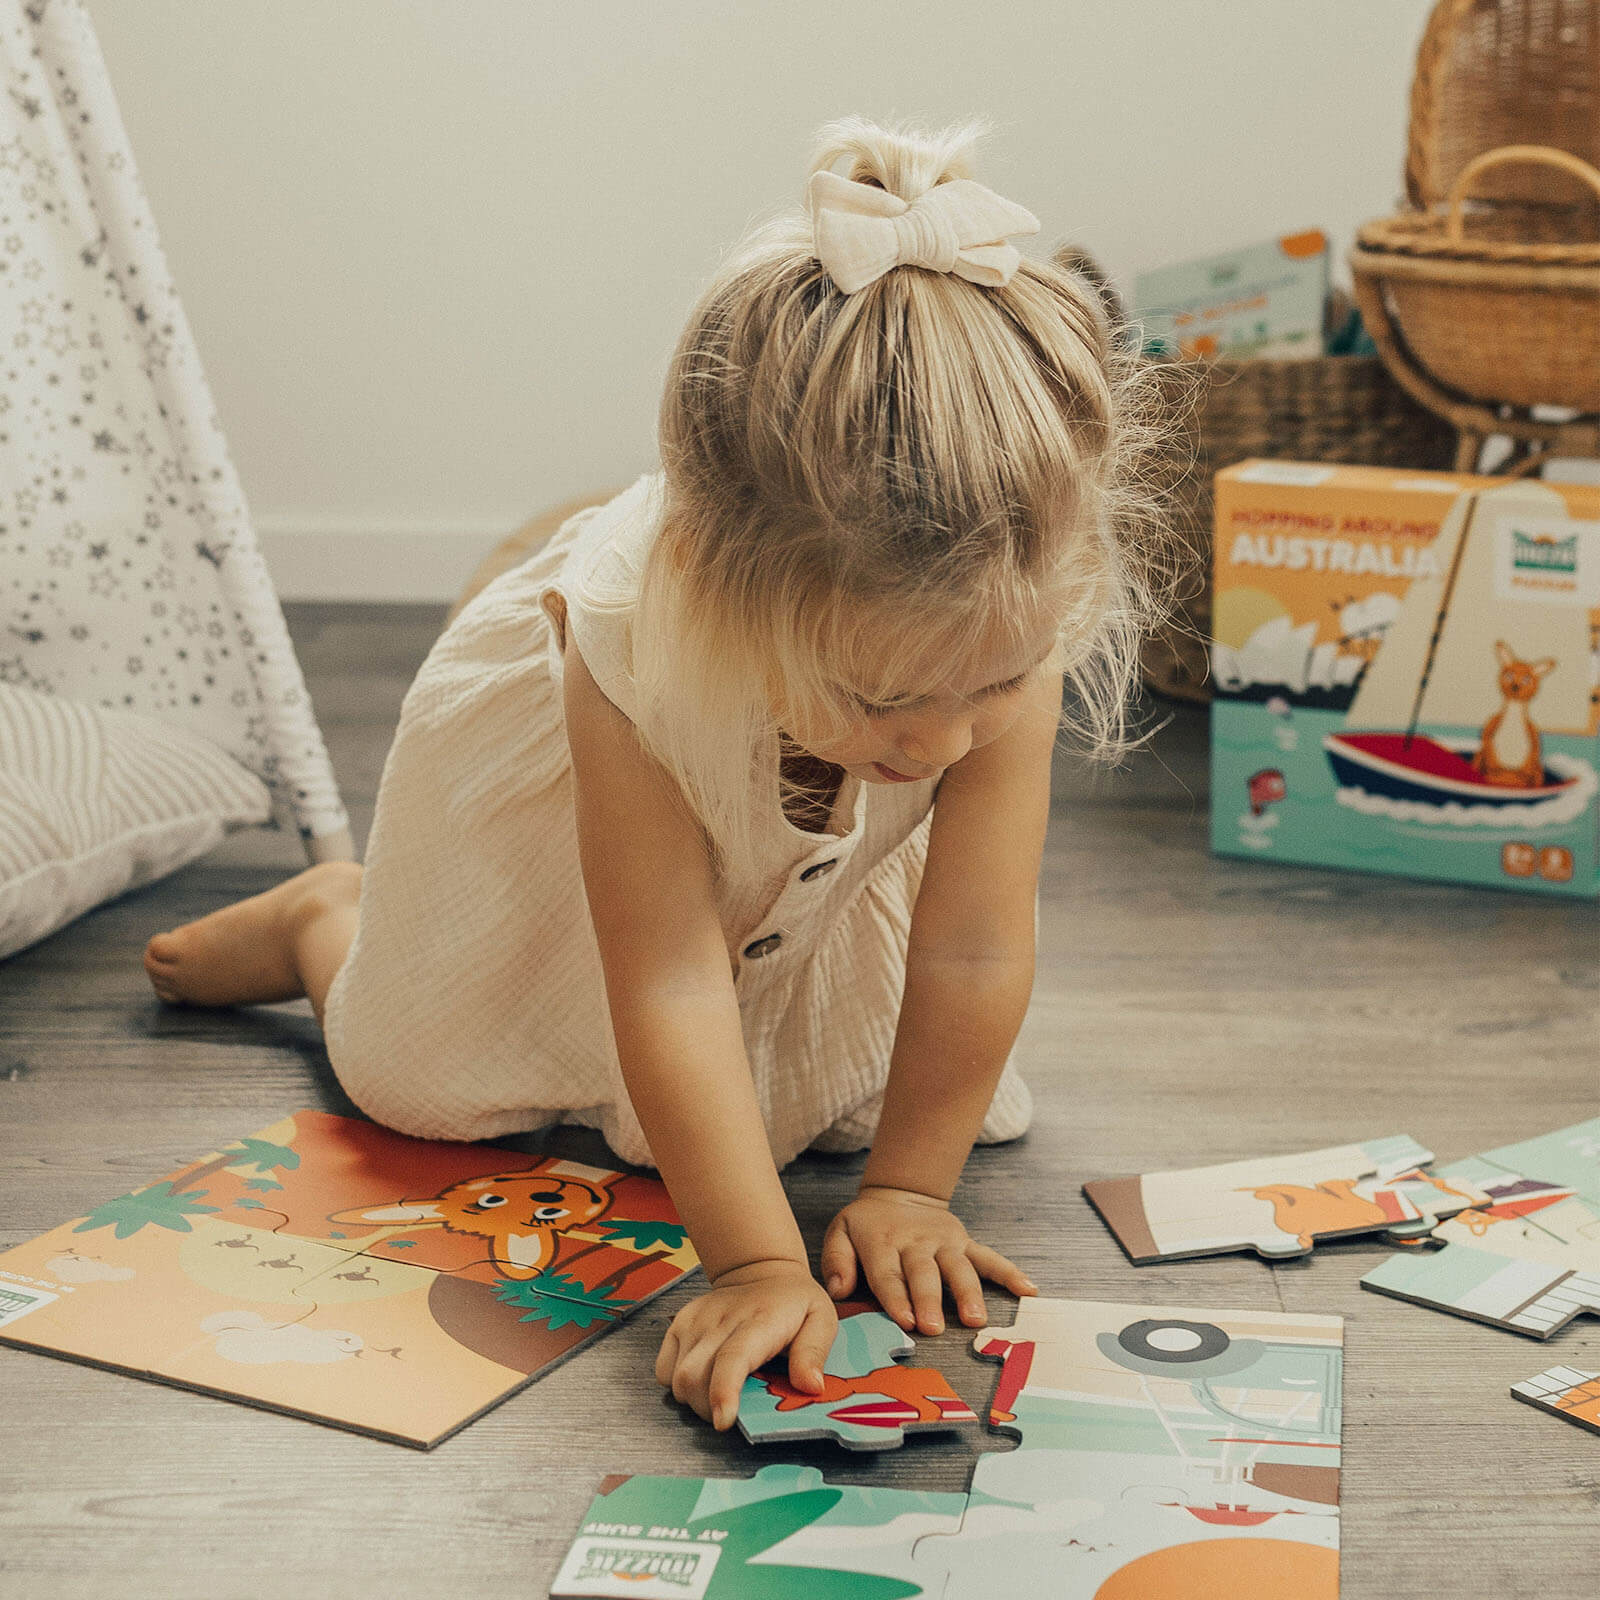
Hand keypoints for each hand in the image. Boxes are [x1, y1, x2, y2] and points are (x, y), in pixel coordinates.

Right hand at [654, 1259, 837, 1430]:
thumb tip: (810, 1387)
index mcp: (759, 1320)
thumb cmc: (794, 1303)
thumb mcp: (820, 1320)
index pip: (732, 1358)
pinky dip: (677, 1384)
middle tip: (730, 1412)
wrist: (763, 1271)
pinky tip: (702, 1377)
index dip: (723, 1392)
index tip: (723, 1421)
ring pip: (676, 1377)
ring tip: (718, 1395)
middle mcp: (721, 1318)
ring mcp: (695, 1319)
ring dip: (694, 1399)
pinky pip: (663, 1369)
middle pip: (694, 1376)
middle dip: (707, 1408)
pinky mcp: (679, 1322)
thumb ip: (814, 1353)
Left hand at [820, 1185, 1036, 1335]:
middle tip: (933, 1327)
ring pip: (959, 1268)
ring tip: (976, 1319)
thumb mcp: (840, 1231)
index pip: (888, 1273)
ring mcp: (944, 1242)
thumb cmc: (867, 1225)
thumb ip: (836, 1259)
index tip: (904, 1320)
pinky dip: (1010, 1273)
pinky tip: (1028, 1289)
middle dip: (929, 1300)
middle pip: (924, 1273)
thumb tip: (837, 1290)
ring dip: (968, 1293)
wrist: (899, 1195)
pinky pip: (990, 1257)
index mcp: (882, 1243)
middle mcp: (916, 1243)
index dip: (896, 1297)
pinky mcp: (965, 1243)